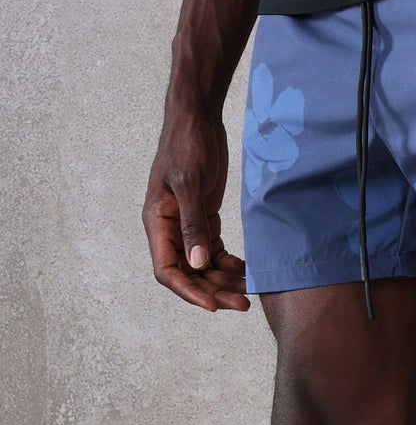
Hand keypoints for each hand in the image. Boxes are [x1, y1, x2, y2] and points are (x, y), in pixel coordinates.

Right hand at [142, 107, 248, 312]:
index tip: (213, 306)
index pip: (167, 271)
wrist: (198, 118)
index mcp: (157, 223)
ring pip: (205, 266)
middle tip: (243, 304)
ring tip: (250, 291)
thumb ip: (193, 225)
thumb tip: (197, 264)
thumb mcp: (190, 183)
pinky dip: (231, 264)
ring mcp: (187, 226)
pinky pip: (215, 252)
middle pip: (190, 274)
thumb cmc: (187, 144)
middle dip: (214, 291)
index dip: (189, 292)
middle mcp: (169, 230)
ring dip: (225, 281)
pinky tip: (248, 271)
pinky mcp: (204, 219)